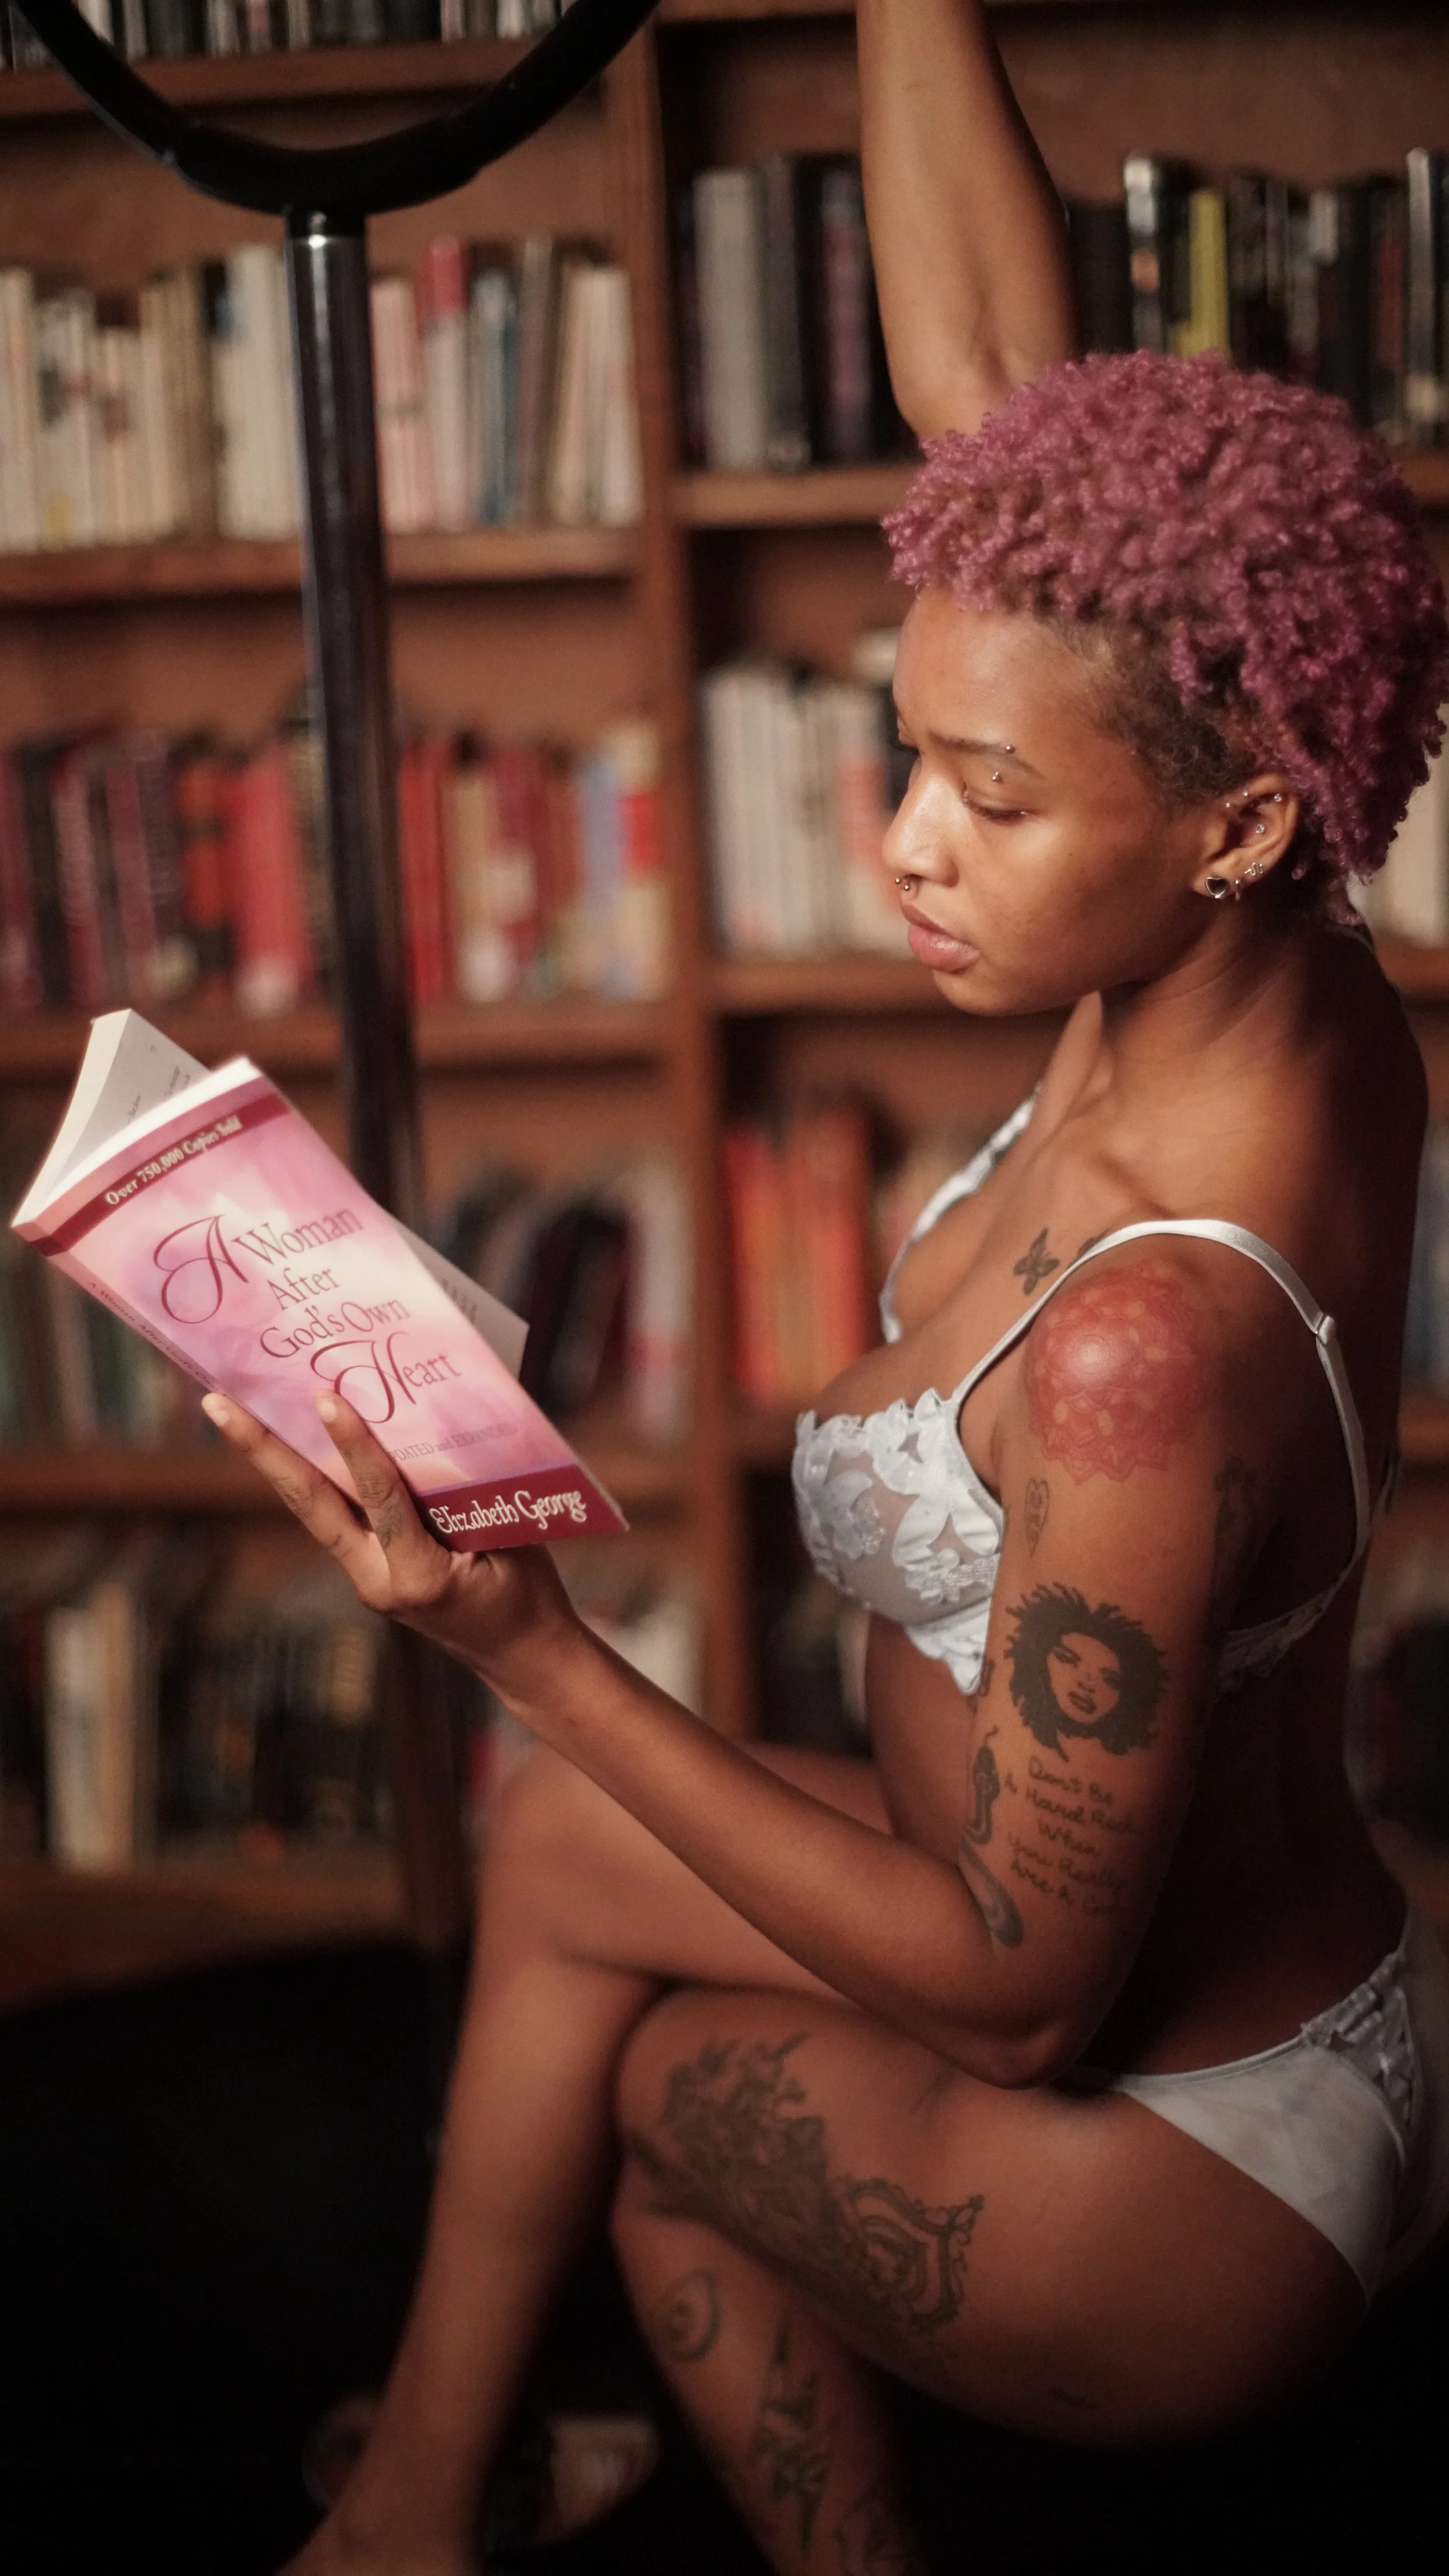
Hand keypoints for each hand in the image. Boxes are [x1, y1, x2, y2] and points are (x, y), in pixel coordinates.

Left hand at [201, 1389, 577, 1696]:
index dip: (357, 1447)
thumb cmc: (527, 1594)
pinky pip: (335, 1517)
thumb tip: (440, 1430)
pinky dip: (312, 1475)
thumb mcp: (512, 1542)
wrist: (519, 1656)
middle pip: (311, 1506)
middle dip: (263, 1451)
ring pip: (313, 1511)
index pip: (382, 1501)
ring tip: (229, 1410)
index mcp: (421, 1579)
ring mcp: (366, 1580)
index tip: (328, 1398)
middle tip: (217, 1403)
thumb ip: (473, 1495)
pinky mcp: (367, 1573)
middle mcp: (377, 1582)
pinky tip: (290, 1440)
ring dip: (273, 1461)